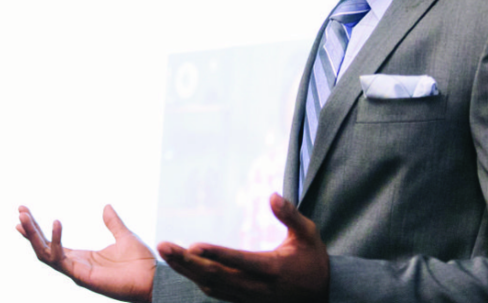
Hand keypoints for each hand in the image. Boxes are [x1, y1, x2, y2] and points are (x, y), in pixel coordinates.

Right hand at [16, 204, 155, 302]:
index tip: (24, 213)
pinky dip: (55, 241)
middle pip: (43, 248)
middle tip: (19, 211)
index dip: (37, 230)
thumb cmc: (141, 263)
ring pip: (45, 255)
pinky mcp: (82, 276)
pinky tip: (56, 223)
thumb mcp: (124, 235)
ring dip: (33, 236)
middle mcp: (76, 265)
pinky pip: (61, 259)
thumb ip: (113, 223)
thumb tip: (106, 206)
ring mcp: (77, 271)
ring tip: (24, 217)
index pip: (52, 243)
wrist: (153, 278)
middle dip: (30, 231)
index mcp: (82, 257)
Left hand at [157, 193, 328, 302]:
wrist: (323, 296)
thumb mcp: (309, 234)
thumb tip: (272, 195)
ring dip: (187, 271)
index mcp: (274, 269)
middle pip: (217, 276)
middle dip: (188, 262)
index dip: (217, 254)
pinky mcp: (245, 301)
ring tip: (166, 253)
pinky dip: (198, 280)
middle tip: (164, 246)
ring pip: (213, 286)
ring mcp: (250, 298)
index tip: (194, 245)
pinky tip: (183, 267)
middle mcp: (258, 287)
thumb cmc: (314, 261)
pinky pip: (217, 293)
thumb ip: (290, 215)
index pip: (240, 261)